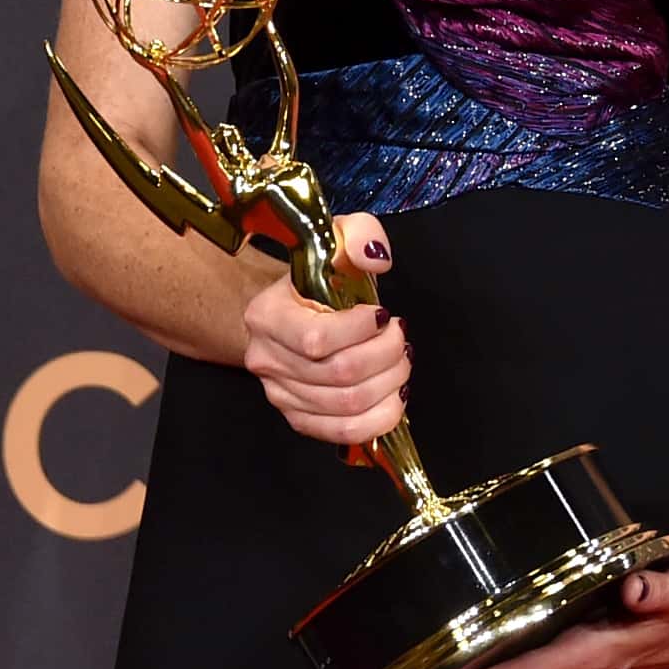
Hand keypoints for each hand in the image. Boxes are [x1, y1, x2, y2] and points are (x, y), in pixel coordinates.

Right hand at [238, 209, 409, 448]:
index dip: (362, 331)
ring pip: (348, 405)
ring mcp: (280, 394)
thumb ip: (359, 235)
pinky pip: (344, 432)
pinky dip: (381, 418)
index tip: (383, 314)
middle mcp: (265, 359)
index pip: (318, 339)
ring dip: (390, 384)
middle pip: (340, 375)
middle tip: (402, 339)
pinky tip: (394, 395)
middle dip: (387, 356)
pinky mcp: (299, 418)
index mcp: (266, 315)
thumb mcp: (336, 240)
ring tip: (401, 362)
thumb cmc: (317, 277)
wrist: (293, 310)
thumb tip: (377, 258)